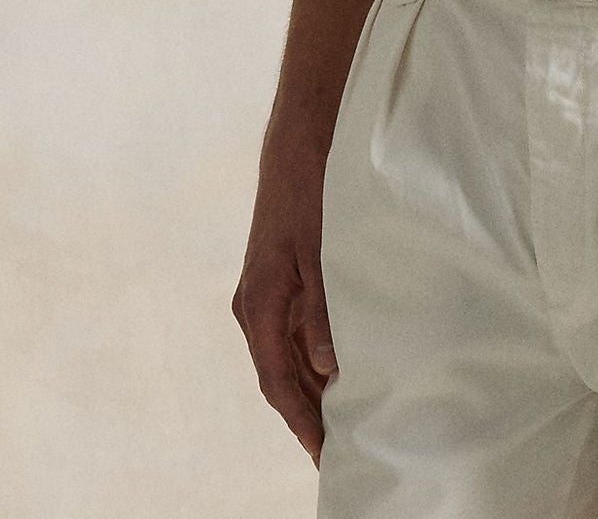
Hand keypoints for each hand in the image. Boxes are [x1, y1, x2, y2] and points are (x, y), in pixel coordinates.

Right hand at [232, 148, 337, 466]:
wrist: (299, 146)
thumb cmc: (310, 193)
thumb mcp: (322, 250)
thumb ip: (323, 309)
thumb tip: (327, 366)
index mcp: (260, 304)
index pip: (277, 381)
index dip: (300, 420)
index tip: (321, 452)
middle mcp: (255, 306)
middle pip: (279, 376)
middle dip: (306, 414)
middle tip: (338, 451)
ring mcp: (266, 294)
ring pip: (285, 356)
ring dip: (310, 388)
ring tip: (342, 422)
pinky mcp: (280, 280)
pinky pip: (291, 333)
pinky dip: (312, 358)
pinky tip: (337, 371)